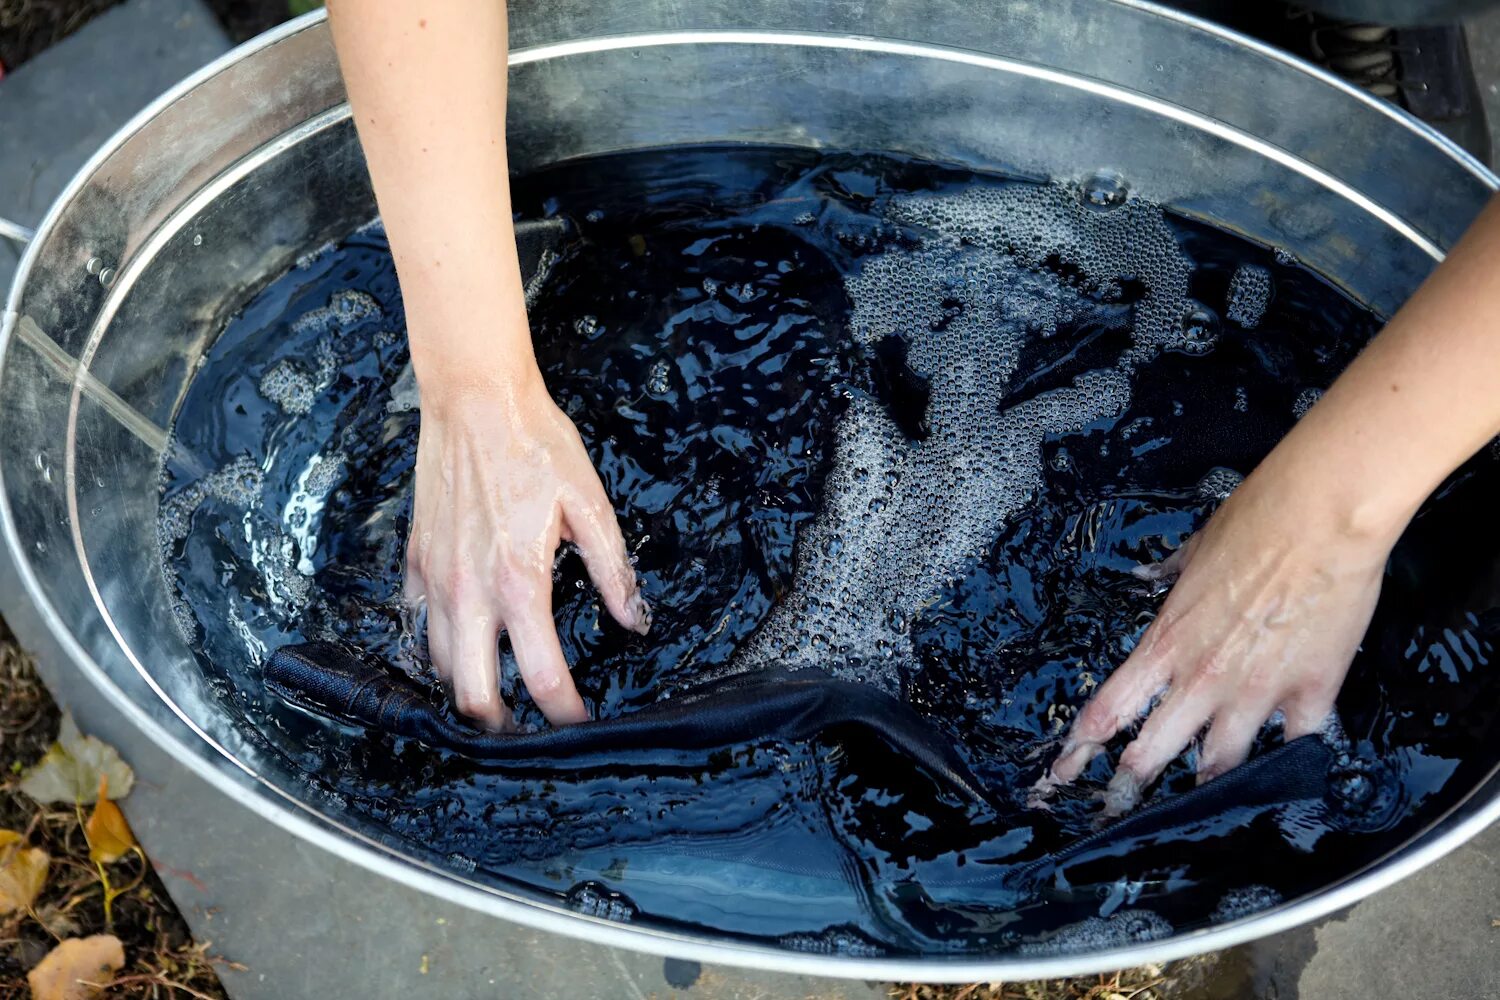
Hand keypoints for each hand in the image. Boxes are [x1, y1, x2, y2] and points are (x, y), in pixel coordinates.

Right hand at [405, 369, 648, 729]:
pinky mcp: (416, 560)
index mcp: (519, 582)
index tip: (580, 722)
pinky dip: (440, 642)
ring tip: (498, 686)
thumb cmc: (536, 445)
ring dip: (468, 685)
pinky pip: (420, 622)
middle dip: (501, 724)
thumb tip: (634, 620)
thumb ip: (613, 571)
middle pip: (472, 694)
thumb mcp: (591, 506)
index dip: (565, 713)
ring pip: (441, 664)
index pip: (543, 677)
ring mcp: (435, 578)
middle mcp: (469, 591)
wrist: (475, 399)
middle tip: (528, 727)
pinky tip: (465, 637)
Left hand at [1036, 458, 1401, 814]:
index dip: (1080, 749)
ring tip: (1196, 807)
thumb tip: (1150, 574)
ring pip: (1221, 764)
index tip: (1060, 774)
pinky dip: (1290, 761)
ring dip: (1206, 787)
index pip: (1108, 708)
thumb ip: (1169, 573)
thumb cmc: (1254, 522)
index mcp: (1166, 642)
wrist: (1319, 517)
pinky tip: (1287, 775)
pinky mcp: (1310, 693)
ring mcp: (1256, 692)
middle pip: (1152, 752)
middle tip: (1115, 812)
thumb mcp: (1195, 549)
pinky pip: (1296, 745)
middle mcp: (1202, 677)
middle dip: (1129, 789)